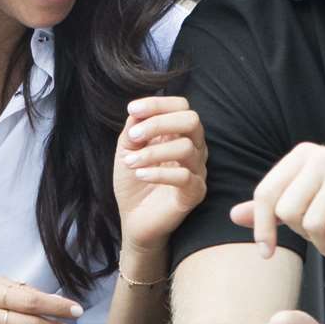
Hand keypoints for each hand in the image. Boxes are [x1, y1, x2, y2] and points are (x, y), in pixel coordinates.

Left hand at [113, 96, 206, 254]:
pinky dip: (159, 173)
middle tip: (133, 136)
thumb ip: (133, 129)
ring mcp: (197, 170)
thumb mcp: (128, 150)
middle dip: (159, 122)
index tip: (132, 110)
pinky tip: (140, 174)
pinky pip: (185, 177)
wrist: (134, 219)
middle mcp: (193, 148)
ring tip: (129, 162)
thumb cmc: (134, 182)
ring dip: (152, 152)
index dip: (158, 104)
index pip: (181, 106)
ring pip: (186, 148)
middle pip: (192, 120)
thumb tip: (137, 111)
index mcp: (179, 133)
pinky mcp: (195, 193)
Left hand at [229, 143, 324, 261]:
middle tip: (320, 243)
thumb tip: (235, 215)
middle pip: (286, 210)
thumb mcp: (315, 204)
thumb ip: (275, 208)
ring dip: (322, 246)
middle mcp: (321, 156)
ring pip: (311, 222)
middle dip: (301, 237)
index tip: (267, 252)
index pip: (265, 193)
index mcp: (303, 156)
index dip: (262, 227)